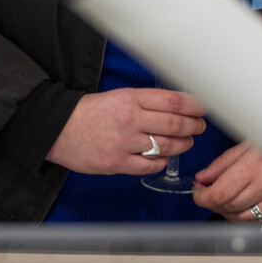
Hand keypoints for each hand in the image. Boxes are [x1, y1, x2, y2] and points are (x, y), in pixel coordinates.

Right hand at [46, 88, 206, 174]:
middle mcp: (130, 119)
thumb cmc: (90, 112)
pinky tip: (165, 158)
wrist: (58, 128)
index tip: (203, 108)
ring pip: (166, 146)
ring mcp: (124, 143)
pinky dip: (162, 162)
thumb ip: (146, 102)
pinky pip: (150, 166)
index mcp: (130, 98)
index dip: (194, 105)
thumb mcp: (118, 96)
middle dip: (193, 126)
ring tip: (186, 142)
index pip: (172, 100)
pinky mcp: (117, 164)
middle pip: (174, 124)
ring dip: (182, 145)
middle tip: (200, 127)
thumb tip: (177, 107)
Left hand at [191, 141, 261, 222]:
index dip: (202, 198)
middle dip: (214, 203)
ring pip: (245, 219)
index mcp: (256, 167)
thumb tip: (204, 177)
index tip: (198, 194)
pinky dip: (252, 215)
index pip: (218, 195)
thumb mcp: (249, 144)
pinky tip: (249, 202)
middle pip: (229, 208)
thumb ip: (223, 164)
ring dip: (230, 212)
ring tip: (227, 200)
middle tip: (209, 194)